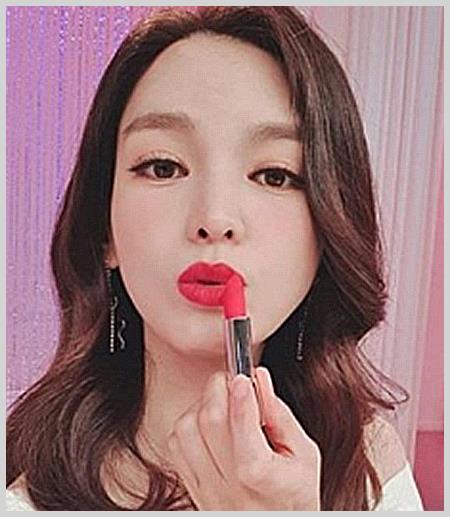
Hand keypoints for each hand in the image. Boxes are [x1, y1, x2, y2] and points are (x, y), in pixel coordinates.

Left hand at [166, 367, 320, 509]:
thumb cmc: (294, 495)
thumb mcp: (305, 455)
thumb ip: (281, 414)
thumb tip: (260, 379)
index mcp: (260, 475)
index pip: (241, 425)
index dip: (241, 394)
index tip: (244, 375)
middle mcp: (227, 483)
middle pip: (209, 420)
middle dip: (219, 389)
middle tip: (234, 383)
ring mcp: (205, 487)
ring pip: (186, 429)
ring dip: (202, 406)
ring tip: (223, 405)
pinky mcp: (192, 486)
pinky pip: (176, 444)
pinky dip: (188, 424)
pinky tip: (209, 424)